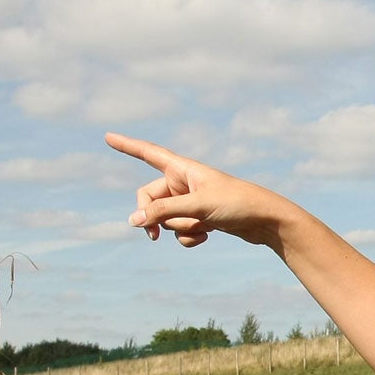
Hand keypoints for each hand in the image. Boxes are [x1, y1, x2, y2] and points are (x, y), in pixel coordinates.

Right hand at [106, 133, 286, 249]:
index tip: (107, 136)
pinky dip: (189, 237)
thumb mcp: (197, 207)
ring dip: (179, 228)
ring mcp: (190, 202)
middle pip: (148, 199)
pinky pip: (180, 232)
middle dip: (152, 217)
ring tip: (204, 226)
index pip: (148, 153)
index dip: (127, 146)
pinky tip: (208, 236)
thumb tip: (133, 221)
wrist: (267, 221)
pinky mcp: (200, 219)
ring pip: (166, 219)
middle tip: (151, 235)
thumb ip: (162, 212)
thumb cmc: (236, 204)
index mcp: (182, 168)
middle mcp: (183, 182)